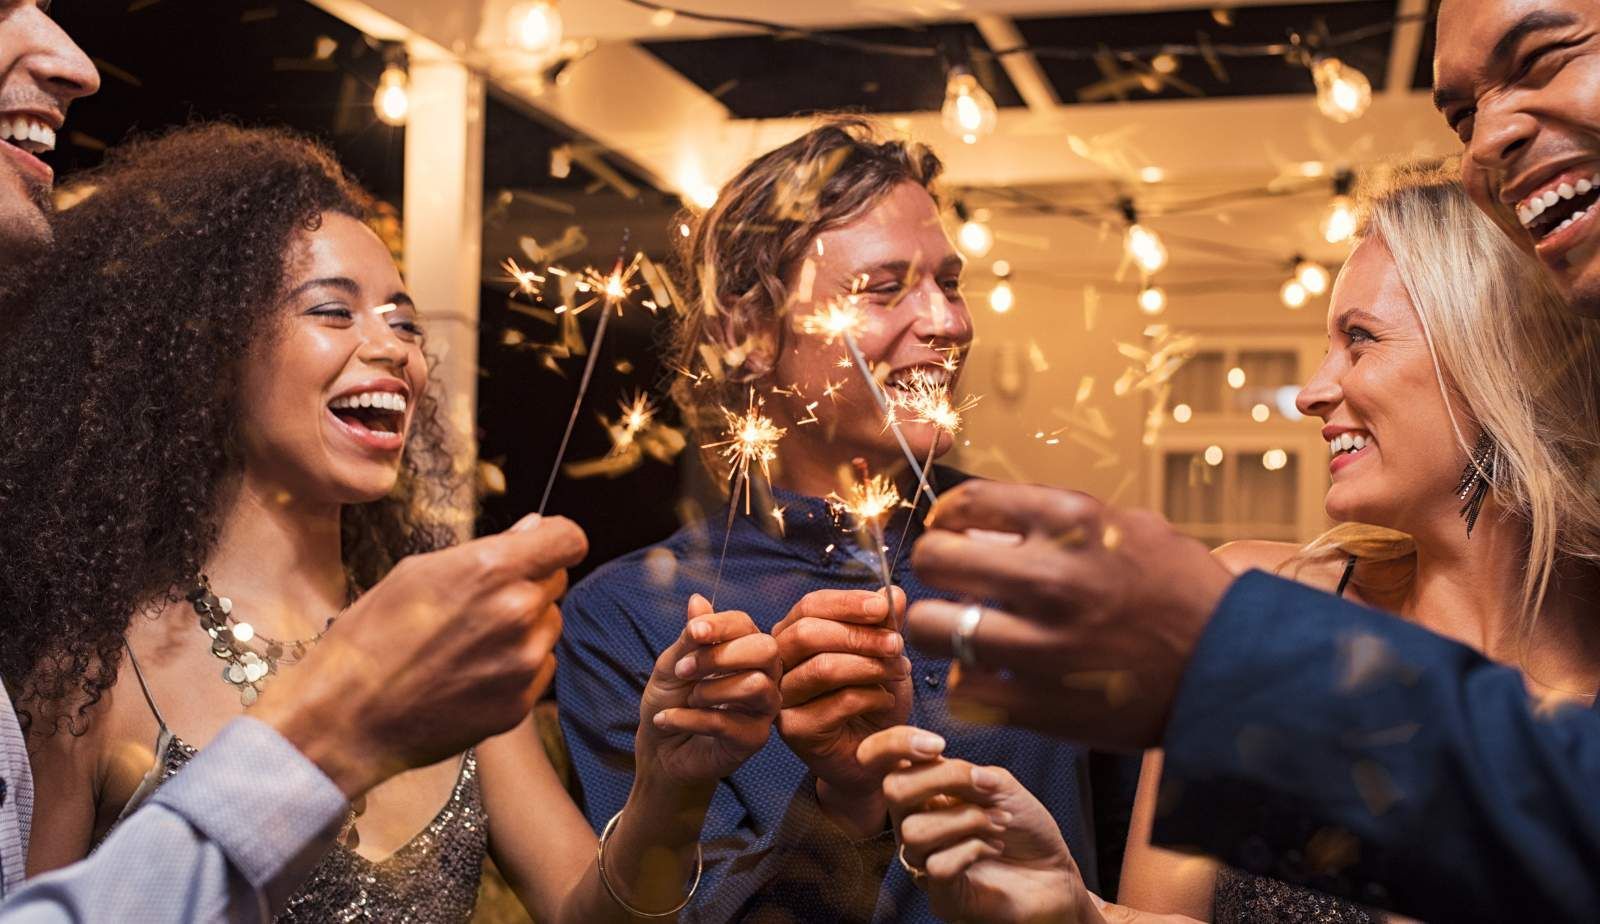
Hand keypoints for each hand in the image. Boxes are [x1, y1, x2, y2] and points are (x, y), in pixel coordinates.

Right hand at [254, 513, 586, 796]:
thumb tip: (534, 529)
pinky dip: (518, 666)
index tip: (541, 547)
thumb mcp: (416, 573)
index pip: (568, 539)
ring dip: (525, 627)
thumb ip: (487, 550)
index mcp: (492, 570)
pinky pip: (540, 667)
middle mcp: (518, 612)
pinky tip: (473, 672)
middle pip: (557, 581)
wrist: (346, 718)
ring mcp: (523, 662)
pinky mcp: (521, 702)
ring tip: (469, 642)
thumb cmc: (370, 638)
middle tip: (480, 602)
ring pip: (549, 626)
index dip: (555, 540)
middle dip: (529, 584)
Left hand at [636, 593, 781, 789]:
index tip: (692, 633)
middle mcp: (764, 675)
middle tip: (684, 670)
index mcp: (745, 650)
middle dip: (720, 656)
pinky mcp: (754, 739)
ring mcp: (763, 708)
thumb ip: (690, 637)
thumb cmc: (671, 701)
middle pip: (766, 650)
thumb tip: (697, 599)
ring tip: (687, 699)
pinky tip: (666, 720)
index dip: (720, 625)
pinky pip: (726, 722)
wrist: (660, 750)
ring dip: (707, 691)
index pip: (746, 625)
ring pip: (754, 685)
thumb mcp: (673, 665)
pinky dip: (688, 719)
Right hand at [771, 587, 912, 835]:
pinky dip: (871, 696)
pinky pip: (836, 702)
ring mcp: (782, 698)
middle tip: (897, 644)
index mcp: (794, 636)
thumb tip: (892, 591)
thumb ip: (884, 624)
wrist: (876, 757)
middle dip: (859, 635)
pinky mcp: (794, 730)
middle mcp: (780, 664)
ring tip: (899, 671)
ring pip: (823, 668)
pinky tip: (886, 700)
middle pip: (808, 633)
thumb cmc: (874, 701)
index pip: (810, 606)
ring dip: (870, 665)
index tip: (884, 606)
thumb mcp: (884, 655)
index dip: (847, 603)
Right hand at [859, 726, 1100, 923]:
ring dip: (968, 819)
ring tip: (999, 823)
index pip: (878, 759)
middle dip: (944, 778)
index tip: (937, 744)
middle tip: (984, 786)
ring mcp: (923, 860)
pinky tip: (993, 848)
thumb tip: (950, 770)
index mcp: (922, 790)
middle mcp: (913, 822)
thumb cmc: (1023, 826)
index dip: (893, 743)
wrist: (1053, 872)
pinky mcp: (940, 894)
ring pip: (916, 830)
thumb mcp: (1001, 785)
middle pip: (893, 788)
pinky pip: (937, 865)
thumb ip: (972, 772)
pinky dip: (973, 850)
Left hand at [905, 481, 1232, 750]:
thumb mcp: (1127, 528)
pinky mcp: (1040, 705)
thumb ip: (1052, 520)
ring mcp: (1042, 645)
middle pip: (933, 560)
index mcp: (1073, 522)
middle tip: (954, 583)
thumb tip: (979, 524)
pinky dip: (970, 682)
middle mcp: (1052, 578)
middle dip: (935, 568)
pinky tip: (995, 675)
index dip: (947, 519)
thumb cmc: (1179, 593)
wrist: (1232, 670)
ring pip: (930, 627)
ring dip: (940, 627)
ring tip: (964, 630)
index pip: (965, 503)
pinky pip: (961, 688)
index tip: (953, 532)